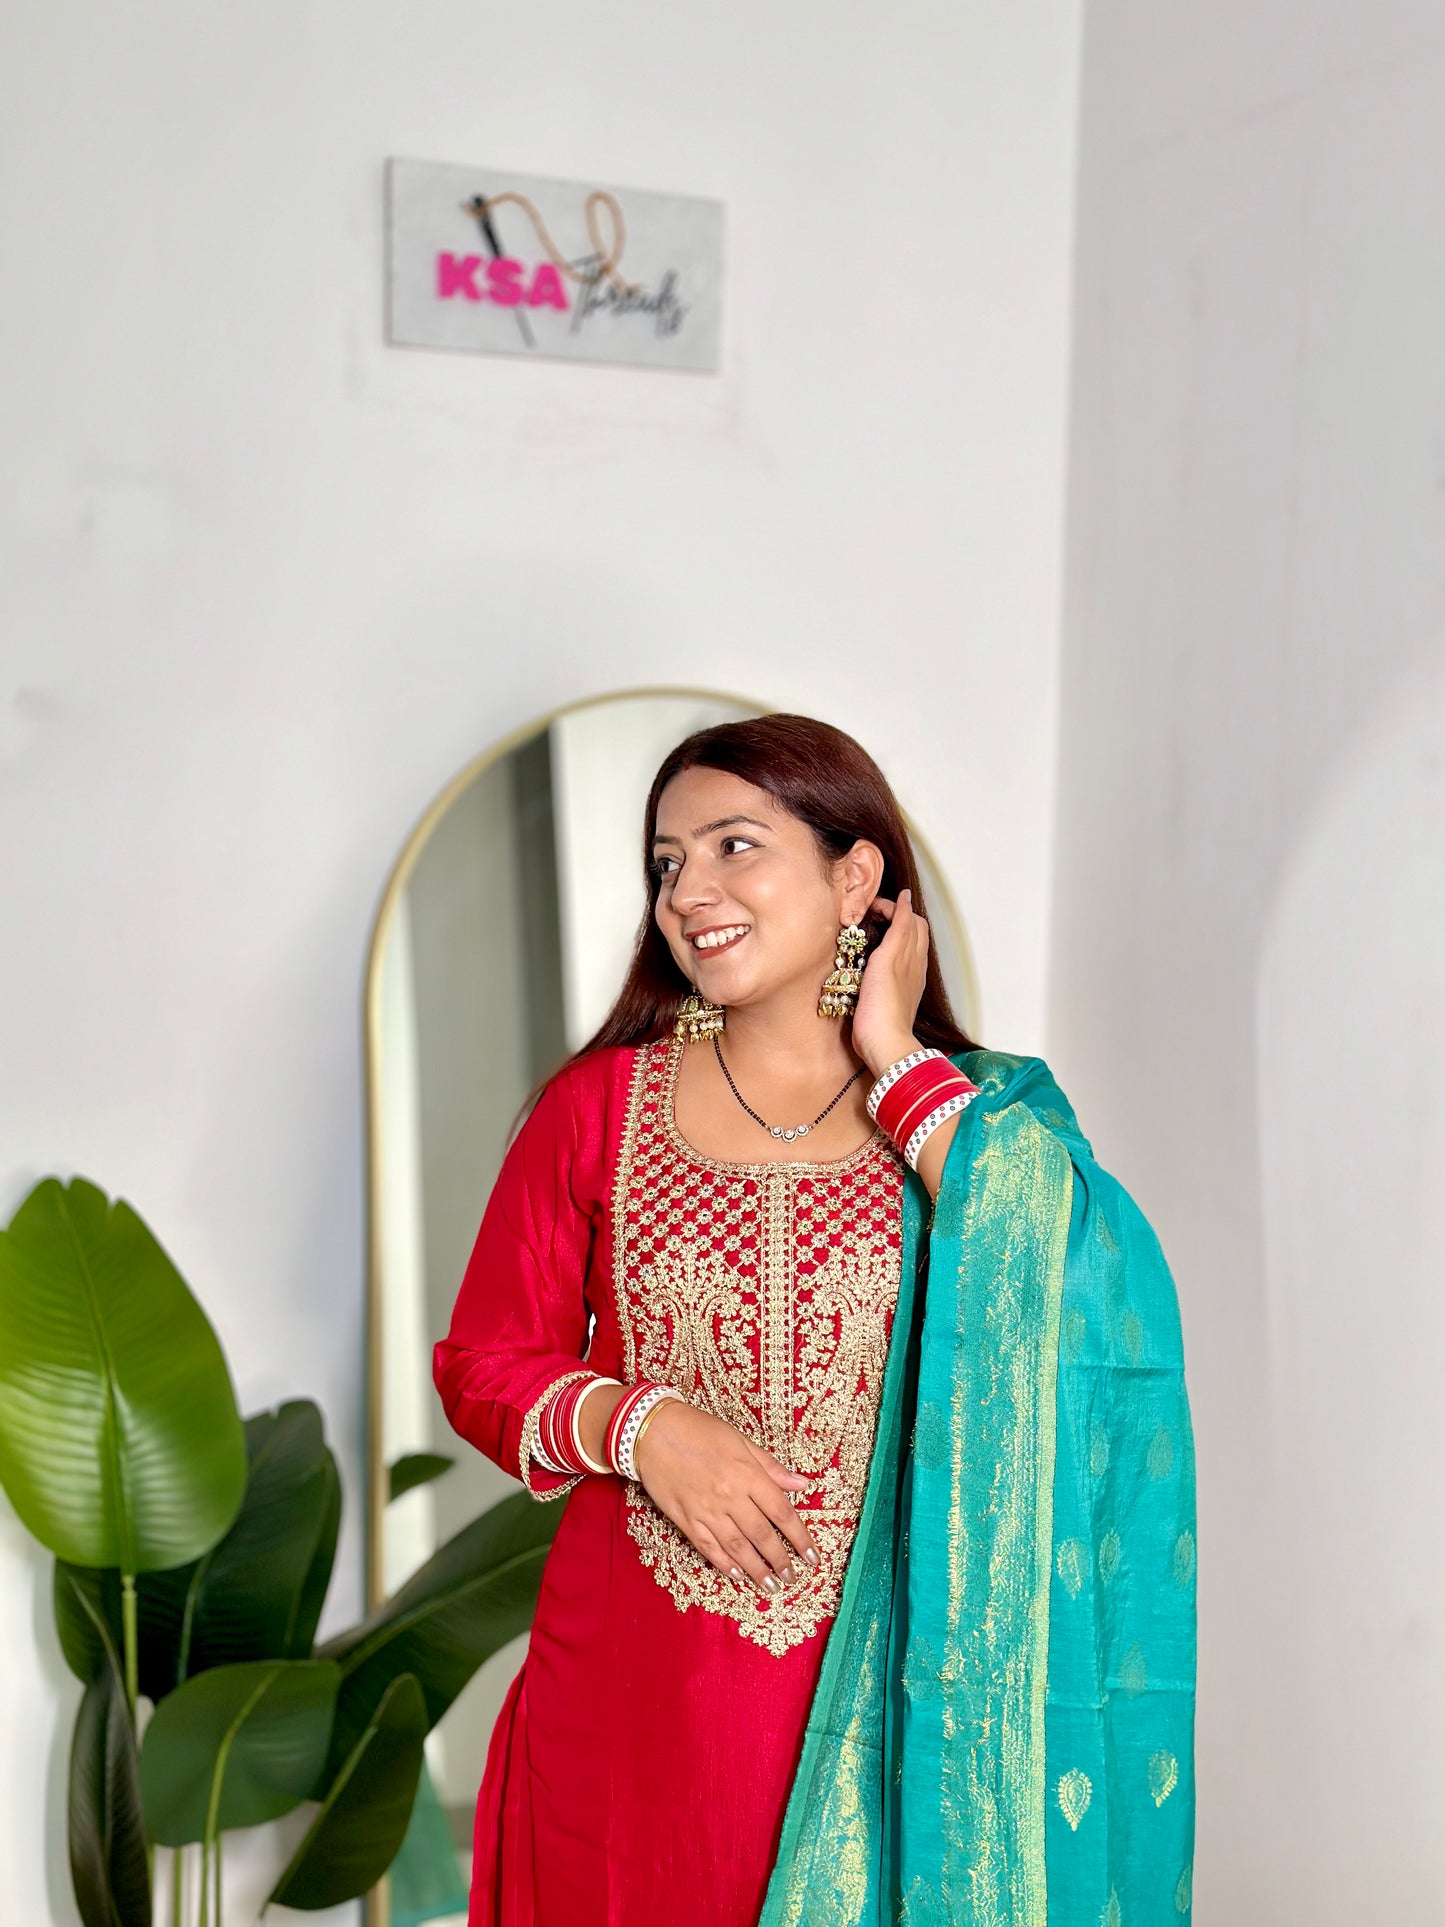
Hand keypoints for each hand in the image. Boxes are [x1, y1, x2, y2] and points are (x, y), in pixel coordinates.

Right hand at [631, 1400, 821, 1594]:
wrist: (653, 1431)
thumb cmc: (699, 1429)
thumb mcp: (740, 1440)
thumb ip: (771, 1467)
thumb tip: (802, 1484)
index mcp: (747, 1473)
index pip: (782, 1512)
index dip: (800, 1538)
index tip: (812, 1557)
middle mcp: (730, 1496)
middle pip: (762, 1535)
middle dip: (780, 1561)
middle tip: (792, 1578)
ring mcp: (706, 1510)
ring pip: (738, 1548)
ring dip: (757, 1570)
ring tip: (771, 1586)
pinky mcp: (685, 1519)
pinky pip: (708, 1547)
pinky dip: (724, 1564)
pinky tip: (737, 1575)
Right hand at [851, 887, 928, 1077]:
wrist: (883, 1041)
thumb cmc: (884, 1001)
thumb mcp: (890, 956)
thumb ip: (900, 925)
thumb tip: (907, 898)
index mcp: (914, 954)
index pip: (910, 918)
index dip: (892, 907)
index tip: (869, 906)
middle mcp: (914, 966)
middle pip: (911, 931)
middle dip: (894, 916)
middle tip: (870, 914)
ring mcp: (907, 982)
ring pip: (904, 948)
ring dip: (891, 934)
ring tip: (871, 931)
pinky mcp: (896, 995)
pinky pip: (896, 966)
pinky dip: (887, 953)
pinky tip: (873, 959)